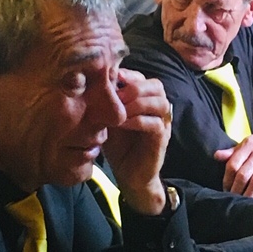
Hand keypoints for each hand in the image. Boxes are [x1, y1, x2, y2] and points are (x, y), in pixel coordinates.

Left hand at [102, 71, 169, 214]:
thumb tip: (90, 83)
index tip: (110, 80)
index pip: (142, 78)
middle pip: (156, 86)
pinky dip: (138, 120)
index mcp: (145, 101)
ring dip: (137, 102)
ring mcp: (162, 124)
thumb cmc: (117, 146)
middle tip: (116, 95)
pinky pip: (156, 124)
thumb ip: (105, 103)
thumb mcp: (108, 120)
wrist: (129, 175)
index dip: (128, 76)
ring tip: (118, 109)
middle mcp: (157, 110)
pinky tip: (121, 123)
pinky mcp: (162, 139)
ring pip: (160, 102)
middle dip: (135, 87)